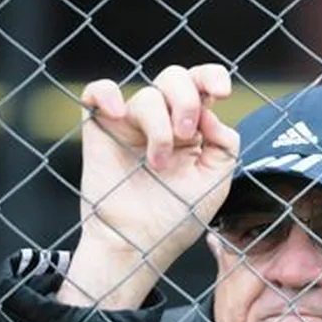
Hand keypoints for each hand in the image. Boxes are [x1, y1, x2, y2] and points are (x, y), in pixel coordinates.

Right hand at [78, 64, 239, 265]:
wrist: (138, 245)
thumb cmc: (175, 219)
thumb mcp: (216, 182)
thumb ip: (225, 143)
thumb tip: (210, 112)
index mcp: (192, 129)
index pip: (201, 85)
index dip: (212, 76)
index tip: (222, 92)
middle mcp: (162, 121)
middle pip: (174, 78)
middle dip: (185, 100)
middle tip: (186, 134)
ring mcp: (130, 125)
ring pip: (146, 95)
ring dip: (158, 126)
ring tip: (158, 162)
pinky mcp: (101, 130)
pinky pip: (97, 92)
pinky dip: (106, 93)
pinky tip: (118, 113)